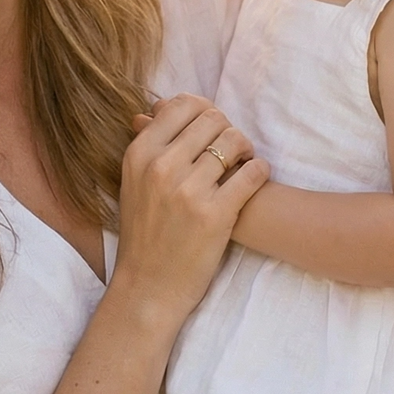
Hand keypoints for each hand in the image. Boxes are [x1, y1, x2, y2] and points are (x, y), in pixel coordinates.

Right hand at [112, 95, 267, 326]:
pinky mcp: (216, 214)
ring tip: (243, 164)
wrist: (148, 287)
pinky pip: (253, 172)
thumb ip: (149, 144)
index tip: (212, 128)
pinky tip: (255, 178)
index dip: (205, 111)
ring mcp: (189, 190)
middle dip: (227, 130)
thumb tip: (160, 107)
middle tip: (232, 149)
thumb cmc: (144, 234)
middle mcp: (161, 167)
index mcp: (140, 154)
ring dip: (246, 149)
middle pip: (213, 119)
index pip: (182, 106)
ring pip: (235, 141)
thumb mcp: (133, 183)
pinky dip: (260, 170)